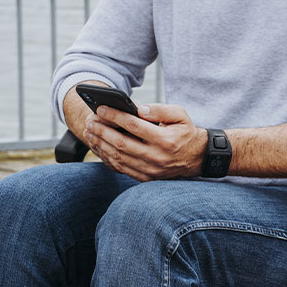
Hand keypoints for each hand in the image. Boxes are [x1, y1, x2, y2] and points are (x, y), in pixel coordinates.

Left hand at [83, 103, 208, 181]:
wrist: (196, 158)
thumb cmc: (185, 132)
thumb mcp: (180, 114)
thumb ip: (160, 109)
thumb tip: (140, 109)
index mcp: (164, 140)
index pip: (134, 126)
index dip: (115, 116)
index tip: (101, 109)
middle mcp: (156, 157)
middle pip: (121, 143)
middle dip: (102, 131)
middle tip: (91, 122)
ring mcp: (150, 170)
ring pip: (118, 158)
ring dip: (101, 145)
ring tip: (90, 134)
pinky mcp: (146, 178)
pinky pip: (122, 169)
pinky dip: (108, 158)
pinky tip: (100, 148)